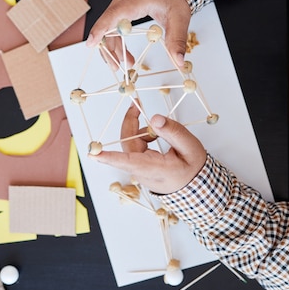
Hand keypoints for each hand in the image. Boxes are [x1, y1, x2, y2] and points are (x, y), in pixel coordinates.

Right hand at [86, 0, 190, 67]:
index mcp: (135, 0)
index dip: (101, 29)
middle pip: (107, 26)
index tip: (91, 43)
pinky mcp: (121, 10)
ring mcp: (120, 5)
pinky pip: (112, 28)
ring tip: (127, 64)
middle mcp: (122, 1)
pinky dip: (117, 42)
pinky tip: (125, 55)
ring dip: (113, 49)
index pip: (113, 15)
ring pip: (108, 29)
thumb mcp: (180, 18)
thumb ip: (177, 40)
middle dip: (109, 49)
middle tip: (117, 68)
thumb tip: (178, 60)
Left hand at [90, 103, 206, 193]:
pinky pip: (135, 147)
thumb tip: (154, 118)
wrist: (195, 185)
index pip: (129, 162)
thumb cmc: (193, 169)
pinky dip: (145, 137)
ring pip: (131, 143)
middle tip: (137, 104)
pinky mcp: (138, 166)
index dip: (110, 157)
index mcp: (155, 169)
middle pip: (128, 143)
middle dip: (132, 122)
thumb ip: (173, 132)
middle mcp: (142, 172)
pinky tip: (158, 137)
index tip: (93, 154)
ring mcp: (139, 170)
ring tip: (162, 129)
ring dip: (143, 131)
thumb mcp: (190, 147)